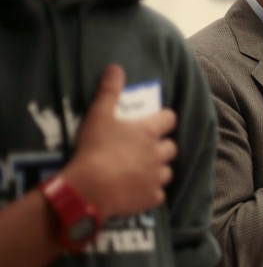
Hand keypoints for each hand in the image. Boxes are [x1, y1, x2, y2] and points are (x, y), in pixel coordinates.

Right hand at [63, 64, 177, 219]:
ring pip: (167, 172)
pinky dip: (150, 192)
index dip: (163, 119)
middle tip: (143, 149)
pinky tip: (136, 191)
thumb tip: (116, 68)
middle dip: (161, 147)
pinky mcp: (152, 198)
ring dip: (157, 170)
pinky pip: (158, 194)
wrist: (88, 188)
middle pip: (171, 147)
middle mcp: (159, 154)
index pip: (170, 119)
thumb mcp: (98, 115)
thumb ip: (109, 91)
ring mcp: (157, 177)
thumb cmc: (94, 148)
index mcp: (149, 132)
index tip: (154, 121)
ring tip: (139, 171)